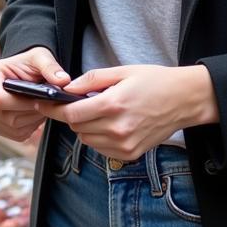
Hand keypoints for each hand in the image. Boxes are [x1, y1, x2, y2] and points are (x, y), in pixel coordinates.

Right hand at [0, 46, 69, 142]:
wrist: (24, 71)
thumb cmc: (30, 63)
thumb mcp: (41, 58)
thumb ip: (51, 67)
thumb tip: (63, 81)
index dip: (22, 104)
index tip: (40, 99)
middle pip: (6, 117)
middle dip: (30, 113)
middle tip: (45, 104)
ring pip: (11, 128)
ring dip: (31, 121)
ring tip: (40, 106)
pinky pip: (14, 135)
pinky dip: (28, 128)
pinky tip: (33, 114)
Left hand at [36, 64, 218, 160]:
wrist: (184, 100)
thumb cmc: (153, 81)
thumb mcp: (121, 71)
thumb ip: (92, 80)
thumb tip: (67, 88)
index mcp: (113, 105)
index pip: (71, 114)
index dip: (53, 109)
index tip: (42, 103)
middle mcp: (117, 129)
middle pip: (76, 128)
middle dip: (69, 116)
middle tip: (72, 103)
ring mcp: (125, 145)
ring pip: (86, 140)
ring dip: (83, 127)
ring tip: (94, 111)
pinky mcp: (131, 154)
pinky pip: (101, 149)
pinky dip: (97, 137)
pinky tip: (106, 123)